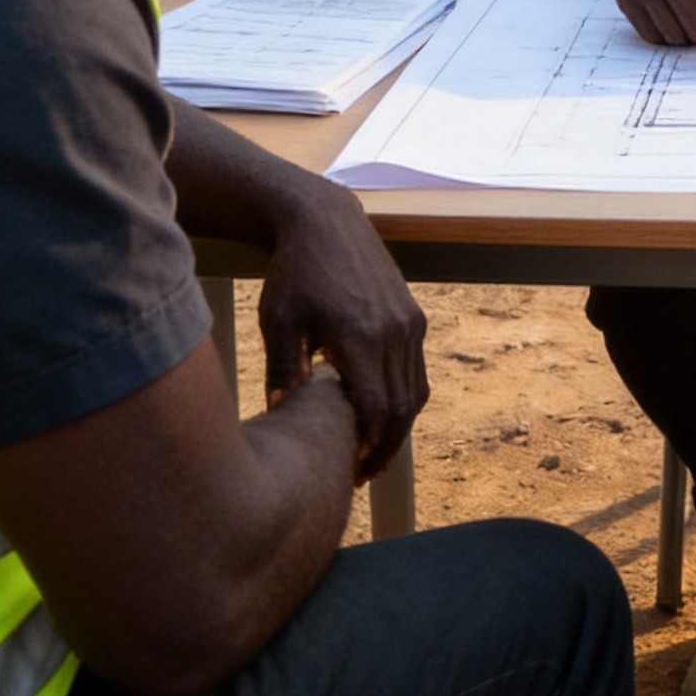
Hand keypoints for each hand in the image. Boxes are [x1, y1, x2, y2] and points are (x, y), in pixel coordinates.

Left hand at [258, 183, 427, 481]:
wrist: (326, 221)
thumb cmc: (294, 272)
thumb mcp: (279, 322)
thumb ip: (283, 371)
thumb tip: (283, 415)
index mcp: (360, 336)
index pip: (378, 410)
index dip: (368, 448)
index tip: (349, 471)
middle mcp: (394, 331)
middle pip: (404, 408)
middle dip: (386, 448)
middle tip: (362, 474)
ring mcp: (409, 321)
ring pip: (416, 391)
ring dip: (399, 426)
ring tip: (372, 451)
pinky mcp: (412, 314)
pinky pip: (417, 369)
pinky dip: (404, 398)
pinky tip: (380, 411)